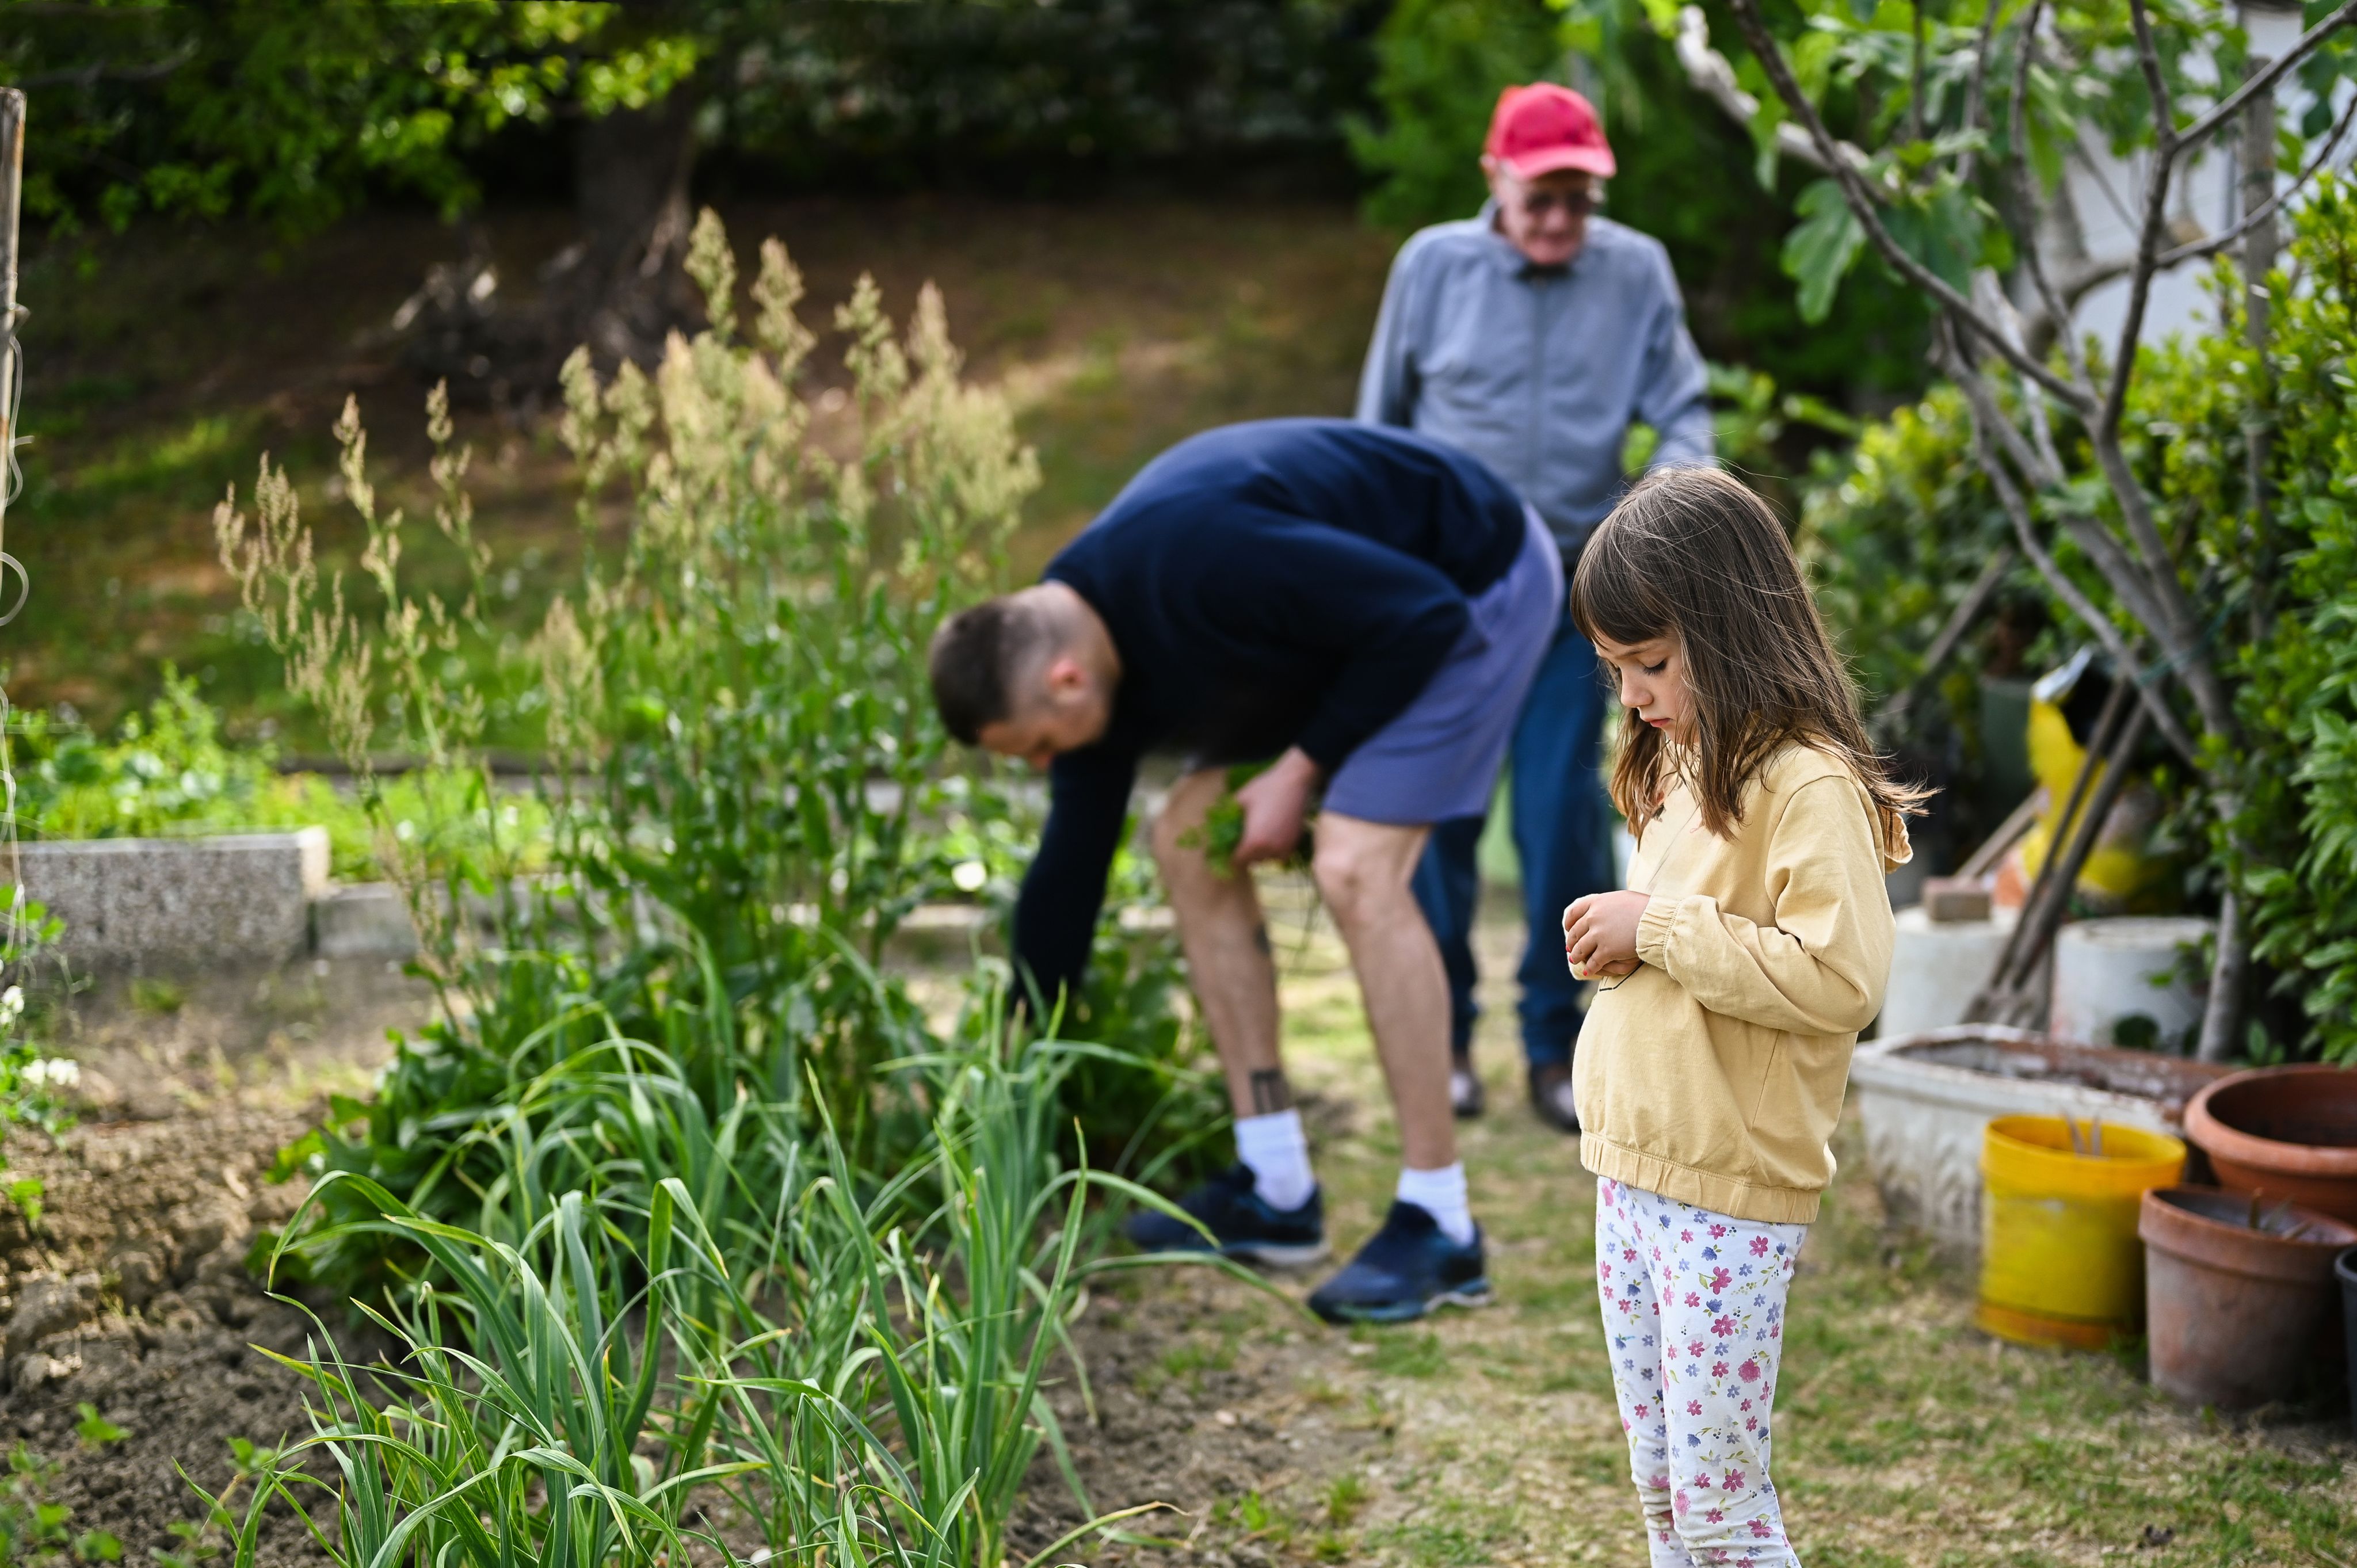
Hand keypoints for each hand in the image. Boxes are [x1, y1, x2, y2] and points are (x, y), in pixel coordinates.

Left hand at [1232, 748, 1320, 866]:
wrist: (1295, 781)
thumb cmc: (1265, 788)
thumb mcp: (1240, 800)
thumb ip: (1227, 816)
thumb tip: (1213, 826)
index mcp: (1253, 841)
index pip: (1237, 861)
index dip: (1230, 855)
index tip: (1228, 847)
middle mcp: (1270, 849)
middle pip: (1252, 861)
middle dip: (1245, 853)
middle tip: (1241, 839)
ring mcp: (1284, 847)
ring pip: (1267, 859)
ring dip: (1260, 852)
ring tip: (1256, 835)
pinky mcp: (1294, 842)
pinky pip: (1279, 854)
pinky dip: (1273, 849)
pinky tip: (1269, 834)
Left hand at [1563, 890, 1649, 981]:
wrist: (1655, 921)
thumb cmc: (1644, 908)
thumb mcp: (1622, 898)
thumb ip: (1608, 903)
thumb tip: (1603, 905)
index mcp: (1596, 902)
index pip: (1574, 911)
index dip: (1569, 921)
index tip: (1567, 928)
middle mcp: (1593, 917)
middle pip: (1575, 932)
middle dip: (1571, 942)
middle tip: (1570, 948)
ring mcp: (1598, 934)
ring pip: (1580, 949)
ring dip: (1576, 956)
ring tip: (1575, 960)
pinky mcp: (1607, 950)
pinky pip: (1593, 962)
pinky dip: (1589, 968)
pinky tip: (1588, 972)